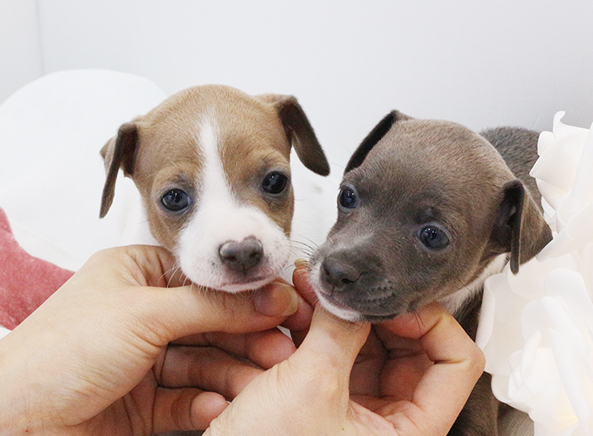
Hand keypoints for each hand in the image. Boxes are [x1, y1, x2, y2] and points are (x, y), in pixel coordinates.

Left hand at [0, 245, 305, 434]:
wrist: (16, 423)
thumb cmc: (63, 352)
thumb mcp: (146, 314)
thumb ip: (213, 305)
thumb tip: (269, 294)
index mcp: (137, 276)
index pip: (206, 281)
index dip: (245, 295)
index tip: (284, 307)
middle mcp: (142, 315)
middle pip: (210, 323)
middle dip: (247, 338)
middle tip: (282, 349)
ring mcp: (144, 359)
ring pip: (204, 363)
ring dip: (234, 374)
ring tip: (260, 383)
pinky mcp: (144, 402)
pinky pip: (187, 398)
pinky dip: (205, 403)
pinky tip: (217, 409)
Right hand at [206, 262, 484, 435]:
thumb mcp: (310, 388)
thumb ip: (339, 331)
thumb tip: (353, 293)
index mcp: (408, 433)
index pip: (456, 364)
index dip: (432, 322)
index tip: (394, 300)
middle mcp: (389, 420)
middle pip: (411, 346)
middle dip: (376, 308)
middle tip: (350, 285)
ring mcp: (357, 407)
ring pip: (370, 344)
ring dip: (344, 311)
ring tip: (314, 285)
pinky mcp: (326, 398)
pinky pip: (337, 350)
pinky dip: (320, 324)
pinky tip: (298, 302)